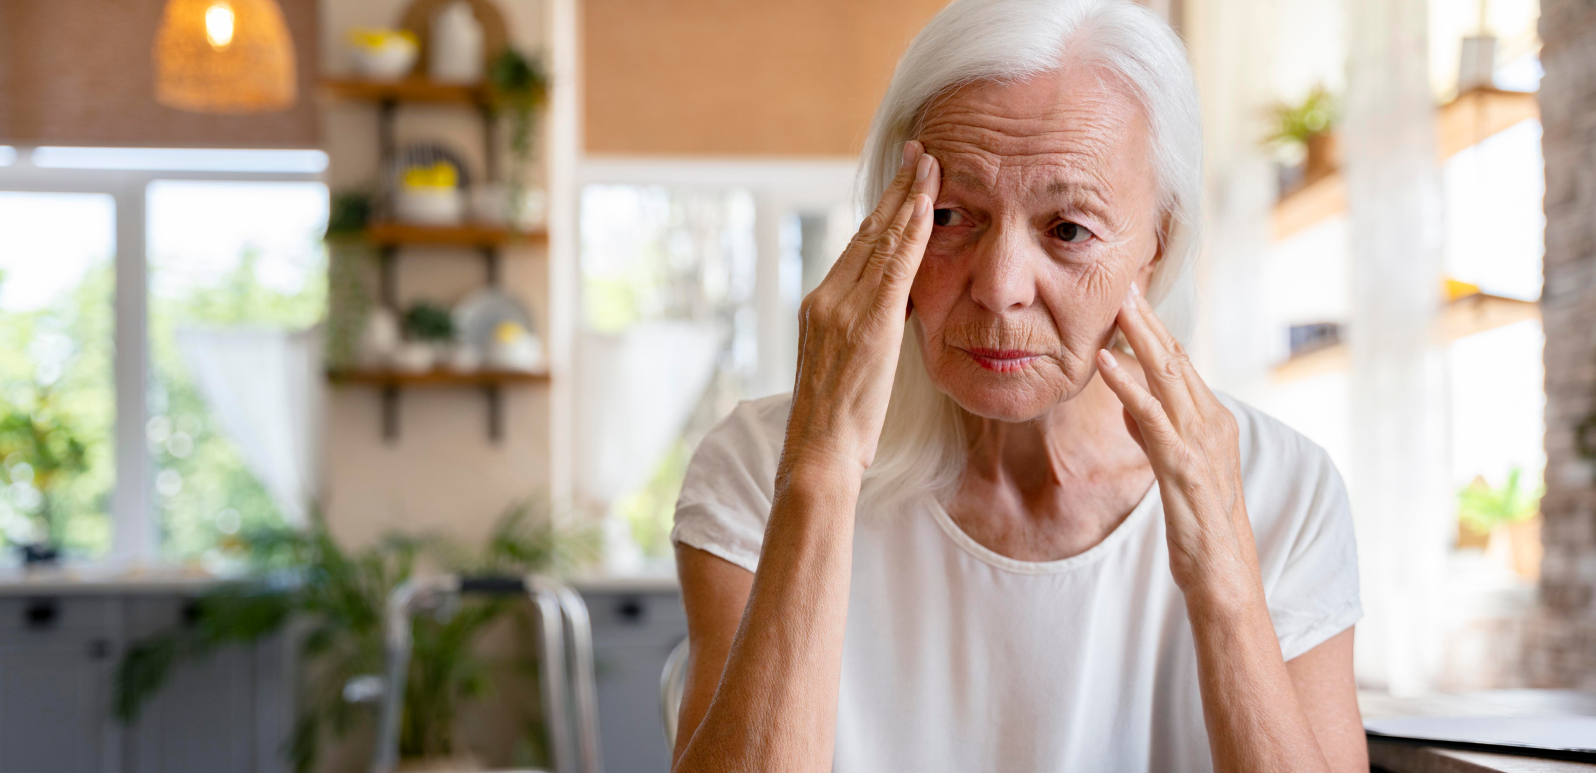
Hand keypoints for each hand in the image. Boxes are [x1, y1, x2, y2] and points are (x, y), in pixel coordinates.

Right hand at [783, 141, 940, 473]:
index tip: (904, 183)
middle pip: (867, 232)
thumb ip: (863, 331)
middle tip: (920, 152)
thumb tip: (891, 312)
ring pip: (880, 241)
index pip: (857, 247)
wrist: (818, 451)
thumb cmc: (835, 425)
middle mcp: (826, 298)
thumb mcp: (847, 366)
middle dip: (897, 190)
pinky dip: (911, 233)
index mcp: (820, 306)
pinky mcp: (865, 324)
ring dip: (909, 198)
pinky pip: (894, 268)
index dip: (883, 211)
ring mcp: (842, 308)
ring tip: (931, 164)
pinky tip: (928, 207)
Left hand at [1094, 283, 1260, 603]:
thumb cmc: (1200, 526)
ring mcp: (1201, 443)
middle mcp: (1212, 424)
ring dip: (1140, 338)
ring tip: (1116, 306)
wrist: (1225, 575)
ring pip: (1168, 378)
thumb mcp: (1174, 469)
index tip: (1132, 299)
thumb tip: (1130, 404)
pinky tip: (1105, 363)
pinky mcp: (1183, 466)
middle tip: (1125, 283)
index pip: (1181, 365)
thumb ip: (1155, 433)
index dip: (1156, 331)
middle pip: (1176, 360)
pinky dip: (1127, 385)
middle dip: (1149, 321)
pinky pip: (1151, 417)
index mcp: (1212, 422)